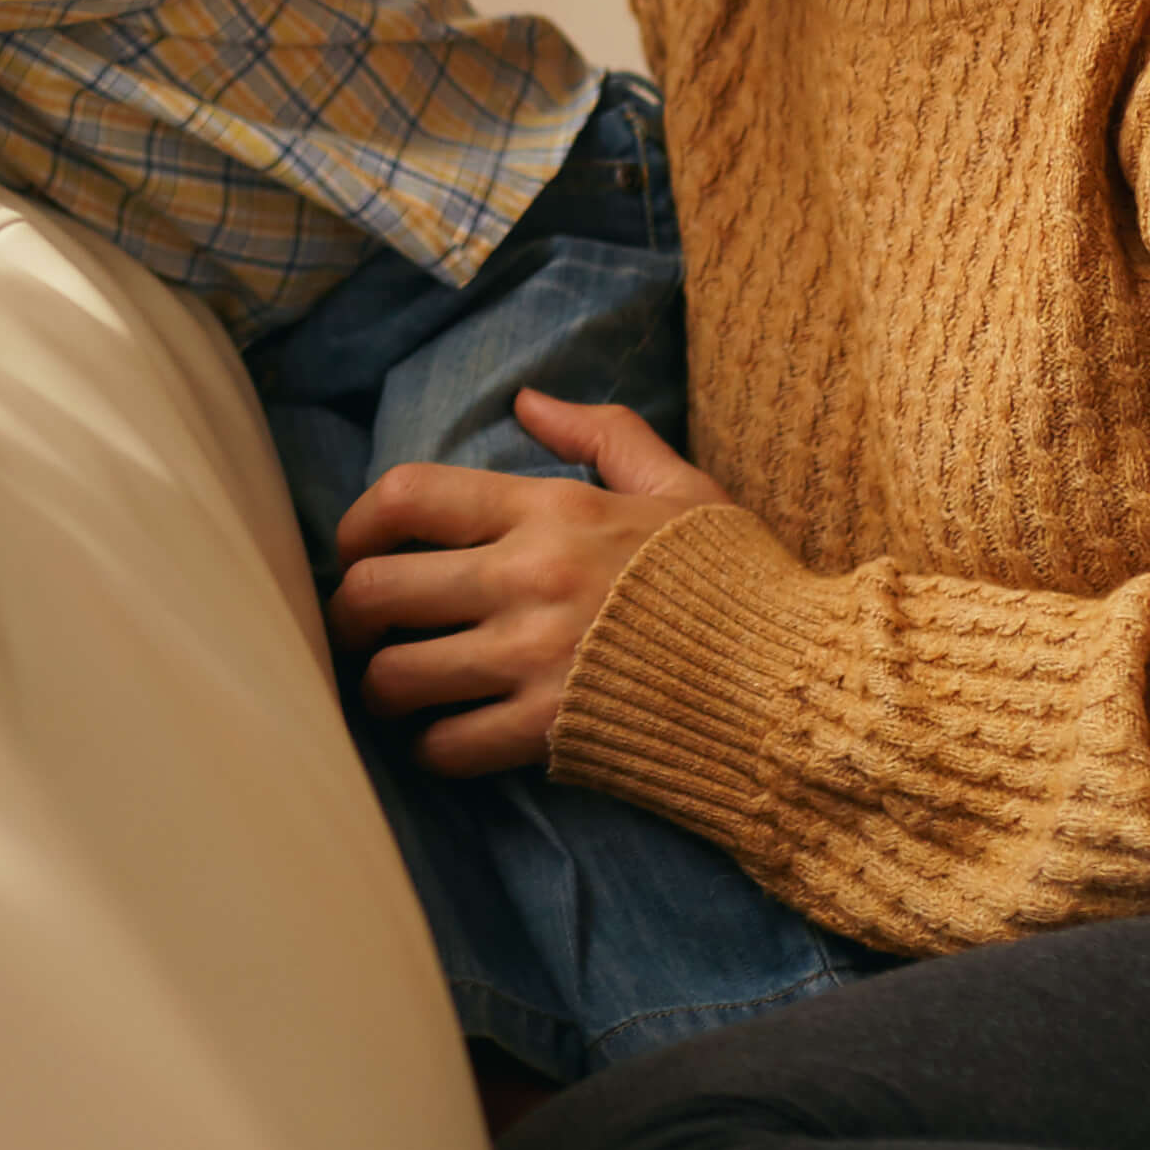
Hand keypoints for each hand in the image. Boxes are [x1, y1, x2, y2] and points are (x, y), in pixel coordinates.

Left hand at [326, 389, 733, 775]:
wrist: (800, 683)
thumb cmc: (741, 583)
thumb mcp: (681, 486)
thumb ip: (603, 435)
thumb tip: (530, 400)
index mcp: (551, 511)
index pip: (405, 497)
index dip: (356, 528)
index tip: (356, 553)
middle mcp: (529, 579)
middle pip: (376, 592)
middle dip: (349, 615)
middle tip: (360, 631)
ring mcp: (535, 659)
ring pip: (395, 676)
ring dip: (381, 689)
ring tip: (395, 693)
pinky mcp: (549, 732)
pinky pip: (445, 746)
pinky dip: (433, 748)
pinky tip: (449, 740)